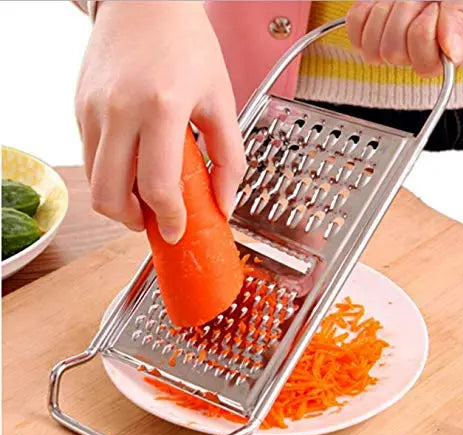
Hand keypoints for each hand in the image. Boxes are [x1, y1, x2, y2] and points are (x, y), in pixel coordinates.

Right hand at [76, 1, 245, 242]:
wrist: (145, 1)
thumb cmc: (187, 44)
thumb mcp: (221, 100)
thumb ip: (229, 158)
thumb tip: (224, 203)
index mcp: (161, 108)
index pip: (157, 186)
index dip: (168, 218)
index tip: (176, 230)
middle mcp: (119, 110)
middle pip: (110, 195)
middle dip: (132, 220)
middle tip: (153, 219)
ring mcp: (92, 109)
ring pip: (93, 182)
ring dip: (117, 201)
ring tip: (142, 197)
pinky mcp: (79, 107)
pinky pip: (88, 157)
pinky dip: (109, 174)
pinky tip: (130, 166)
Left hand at [346, 1, 462, 76]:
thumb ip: (462, 22)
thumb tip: (452, 51)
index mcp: (437, 58)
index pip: (423, 65)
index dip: (424, 34)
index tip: (434, 8)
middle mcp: (407, 58)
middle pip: (393, 53)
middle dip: (405, 15)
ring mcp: (383, 47)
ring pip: (371, 46)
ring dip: (386, 12)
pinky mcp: (364, 33)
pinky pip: (355, 29)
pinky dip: (366, 9)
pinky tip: (382, 2)